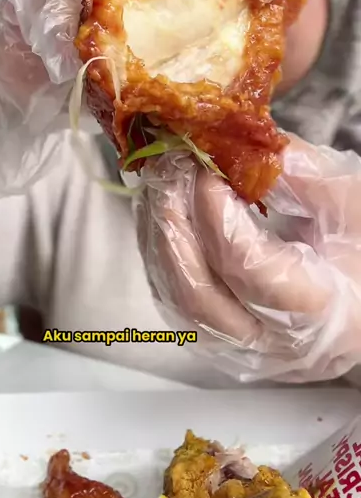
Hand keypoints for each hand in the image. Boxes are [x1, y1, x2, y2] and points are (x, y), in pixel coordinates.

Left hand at [135, 135, 360, 382]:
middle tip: (169, 165)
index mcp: (321, 311)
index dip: (215, 211)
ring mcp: (239, 352)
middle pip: (198, 292)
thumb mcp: (347, 200)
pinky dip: (158, 250)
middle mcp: (274, 345)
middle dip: (174, 220)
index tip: (204, 162)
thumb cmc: (360, 246)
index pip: (248, 266)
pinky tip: (162, 208)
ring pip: (174, 299)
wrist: (360, 296)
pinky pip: (170, 299)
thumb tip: (231, 145)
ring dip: (157, 232)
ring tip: (160, 178)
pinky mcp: (215, 342)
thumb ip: (296, 172)